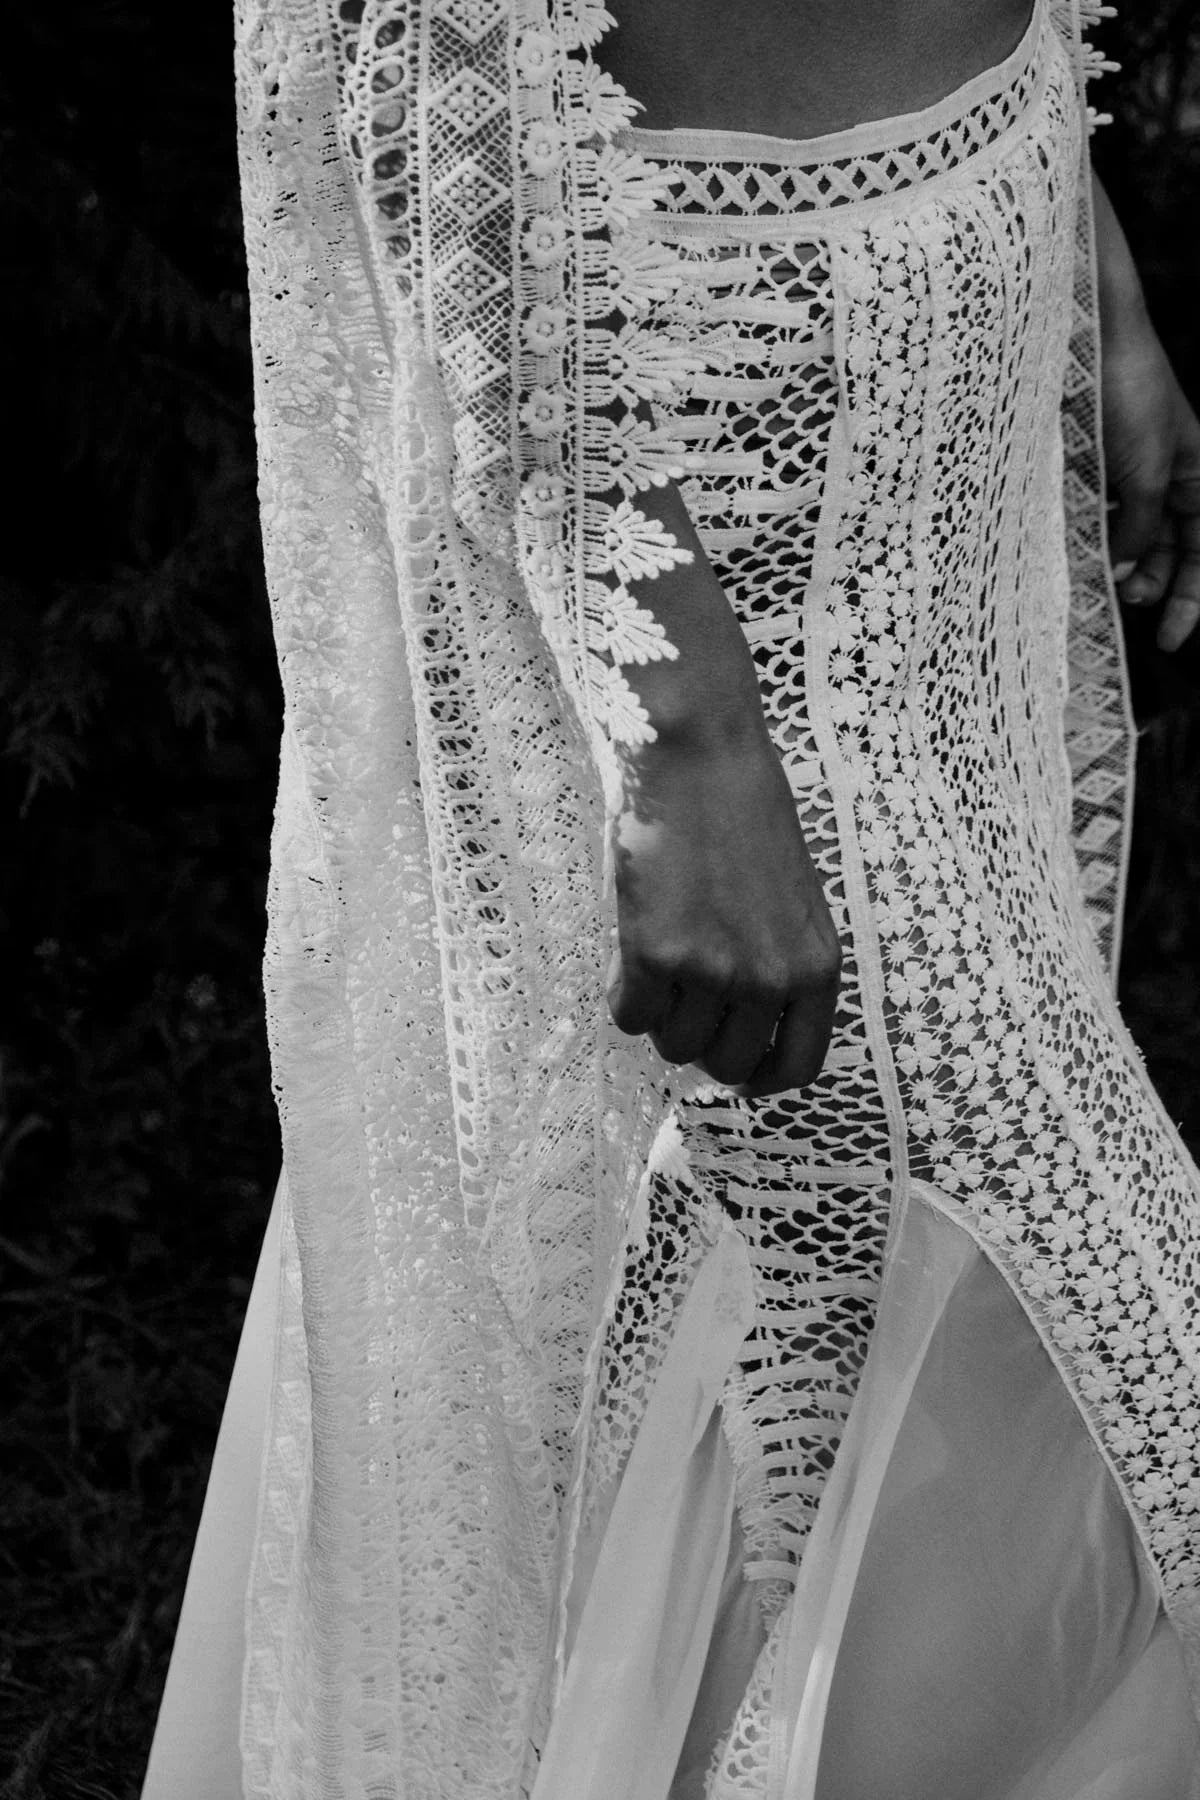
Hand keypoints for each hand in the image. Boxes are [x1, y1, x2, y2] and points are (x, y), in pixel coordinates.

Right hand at [605, 724, 841, 1097]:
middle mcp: (771, 979)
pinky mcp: (655, 953)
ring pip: (672, 1043)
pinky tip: (629, 947)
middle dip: (698, 1042)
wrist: (701, 756)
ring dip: (659, 1011)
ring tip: (659, 954)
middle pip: (724, 1065)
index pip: (796, 1067)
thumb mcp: (789, 905)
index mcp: (817, 968)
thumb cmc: (743, 818)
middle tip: (682, 996)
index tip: (733, 1068)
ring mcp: (713, 970)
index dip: (758, 1077)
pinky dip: (621, 991)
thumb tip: (733, 1034)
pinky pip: (628, 1014)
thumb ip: (776, 969)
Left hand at [1102, 315, 1199, 652]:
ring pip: (1133, 537)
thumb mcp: (1144, 471)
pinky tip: (1080, 558)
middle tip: (1127, 609)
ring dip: (1122, 567)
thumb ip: (1139, 525)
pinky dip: (1094, 541)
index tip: (1170, 640)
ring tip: (1102, 588)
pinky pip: (1101, 516)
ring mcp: (1132, 470)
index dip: (1193, 600)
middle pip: (1172, 550)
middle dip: (1155, 585)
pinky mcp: (1095, 465)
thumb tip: (1127, 571)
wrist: (1086, 338)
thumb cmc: (1129, 394)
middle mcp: (1170, 476)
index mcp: (1199, 475)